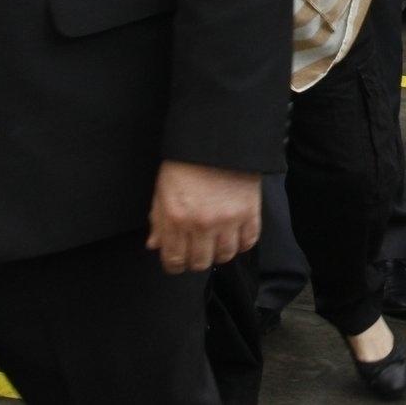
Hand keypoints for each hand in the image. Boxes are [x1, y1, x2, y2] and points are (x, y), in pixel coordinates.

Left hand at [146, 160, 261, 273]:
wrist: (217, 140)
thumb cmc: (187, 163)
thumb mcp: (163, 190)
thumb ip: (158, 220)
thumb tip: (155, 244)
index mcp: (175, 218)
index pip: (174, 259)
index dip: (175, 265)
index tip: (178, 261)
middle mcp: (201, 223)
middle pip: (200, 262)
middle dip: (196, 261)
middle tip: (198, 252)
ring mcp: (227, 219)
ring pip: (225, 256)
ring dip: (220, 254)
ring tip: (217, 244)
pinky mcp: (249, 212)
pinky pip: (249, 241)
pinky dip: (243, 243)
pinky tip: (236, 237)